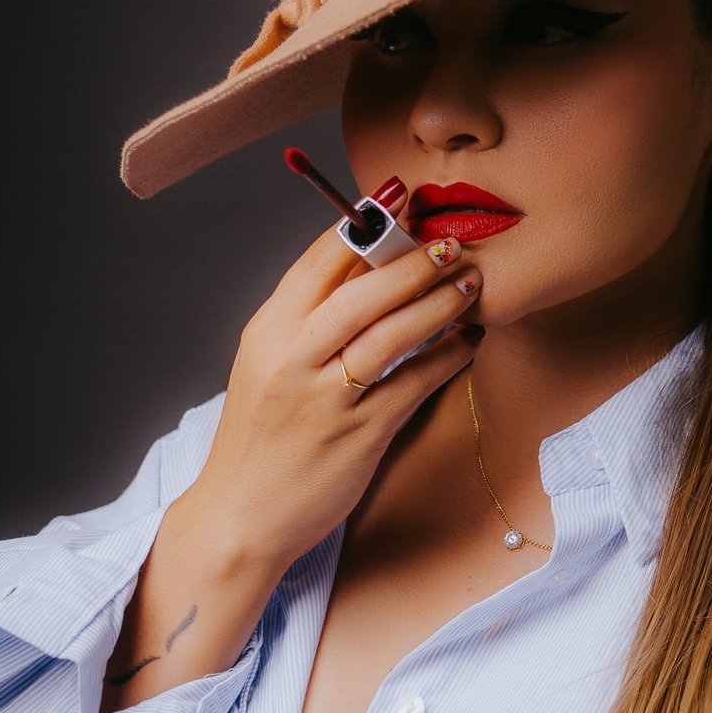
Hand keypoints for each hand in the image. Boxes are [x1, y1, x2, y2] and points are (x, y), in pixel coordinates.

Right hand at [178, 182, 482, 583]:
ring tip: (471, 280)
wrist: (240, 518)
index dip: (360, 222)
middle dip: (411, 259)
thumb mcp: (269, 366)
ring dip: (438, 302)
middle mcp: (294, 359)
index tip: (395, 194)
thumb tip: (364, 264)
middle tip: (450, 240)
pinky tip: (469, 340)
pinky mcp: (359, 436)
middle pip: (360, 292)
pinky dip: (446, 357)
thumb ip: (309, 319)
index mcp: (268, 332)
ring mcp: (326, 399)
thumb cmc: (261, 438)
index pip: (317, 263)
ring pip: (391, 334)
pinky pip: (413, 384)